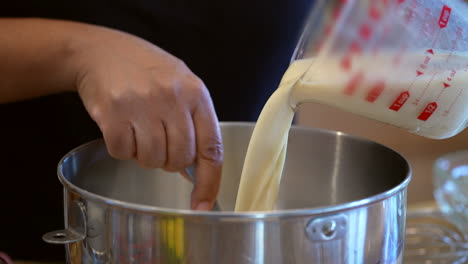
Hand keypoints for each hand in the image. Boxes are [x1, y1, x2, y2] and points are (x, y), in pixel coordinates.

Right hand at [71, 26, 222, 209]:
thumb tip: (193, 170)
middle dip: (170, 161)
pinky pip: (123, 154)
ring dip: (145, 155)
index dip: (209, 182)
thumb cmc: (145, 69)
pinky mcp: (112, 114)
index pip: (211, 148)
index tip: (203, 203)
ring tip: (139, 130)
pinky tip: (121, 126)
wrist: (100, 50)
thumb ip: (192, 122)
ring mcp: (141, 105)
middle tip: (159, 141)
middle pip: (180, 160)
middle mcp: (171, 99)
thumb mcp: (180, 84)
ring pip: (152, 160)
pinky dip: (122, 149)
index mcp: (195, 93)